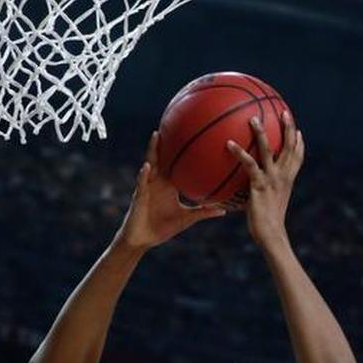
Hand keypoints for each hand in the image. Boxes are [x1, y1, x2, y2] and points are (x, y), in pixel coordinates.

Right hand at [118, 132, 226, 249]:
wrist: (143, 240)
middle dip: (167, 140)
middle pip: (163, 156)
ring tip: (157, 134)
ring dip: (153, 150)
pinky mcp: (139, 196)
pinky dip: (143, 175)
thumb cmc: (162, 228)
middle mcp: (158, 181)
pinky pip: (141, 183)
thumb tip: (224, 210)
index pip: (177, 161)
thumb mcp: (187, 218)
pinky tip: (147, 167)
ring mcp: (147, 186)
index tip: (193, 132)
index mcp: (169, 183)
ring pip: (150, 164)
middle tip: (174, 121)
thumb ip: (203, 212)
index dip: (183, 148)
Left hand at [226, 111, 302, 247]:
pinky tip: (228, 144)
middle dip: (289, 128)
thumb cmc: (268, 225)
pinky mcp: (259, 184)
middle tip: (284, 112)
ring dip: (261, 132)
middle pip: (289, 147)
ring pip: (269, 149)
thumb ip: (263, 194)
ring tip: (253, 118)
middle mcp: (283, 176)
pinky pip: (249, 164)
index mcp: (288, 180)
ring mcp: (272, 179)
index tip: (298, 131)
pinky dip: (239, 153)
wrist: (271, 235)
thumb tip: (252, 193)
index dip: (299, 143)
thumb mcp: (269, 206)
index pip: (298, 158)